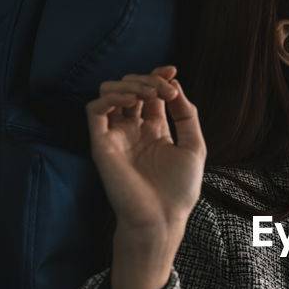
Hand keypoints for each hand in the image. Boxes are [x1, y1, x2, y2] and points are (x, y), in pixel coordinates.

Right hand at [87, 65, 206, 238]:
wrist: (161, 218)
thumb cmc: (178, 190)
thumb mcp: (193, 147)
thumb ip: (186, 115)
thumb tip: (175, 86)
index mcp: (154, 130)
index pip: (150, 93)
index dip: (158, 76)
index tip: (172, 70)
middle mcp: (133, 130)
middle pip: (131, 88)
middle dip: (148, 80)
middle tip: (164, 89)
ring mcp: (116, 135)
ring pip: (109, 93)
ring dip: (129, 84)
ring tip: (148, 93)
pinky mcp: (101, 144)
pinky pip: (94, 110)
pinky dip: (110, 98)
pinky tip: (130, 100)